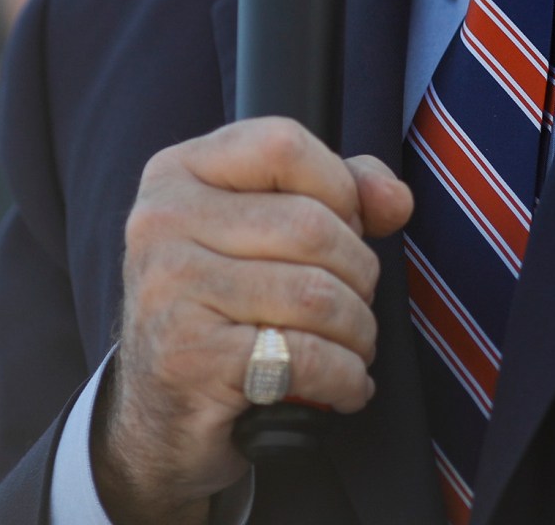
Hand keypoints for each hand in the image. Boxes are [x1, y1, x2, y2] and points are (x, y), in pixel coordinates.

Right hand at [93, 118, 413, 524]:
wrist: (161, 408)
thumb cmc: (226, 306)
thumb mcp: (267, 228)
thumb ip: (339, 191)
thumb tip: (393, 199)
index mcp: (179, 173)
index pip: (283, 144)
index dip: (340, 186)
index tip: (349, 226)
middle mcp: (162, 223)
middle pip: (312, 227)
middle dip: (360, 273)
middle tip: (356, 302)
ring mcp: (169, 290)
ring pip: (316, 295)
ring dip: (358, 331)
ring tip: (353, 345)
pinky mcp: (189, 359)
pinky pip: (305, 357)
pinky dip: (345, 377)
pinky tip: (344, 385)